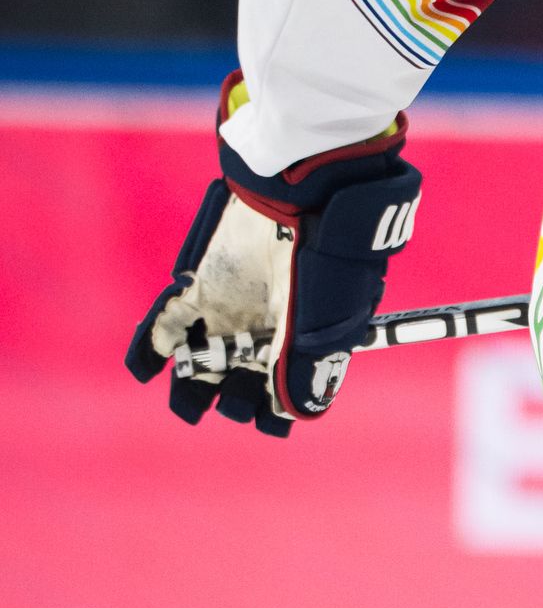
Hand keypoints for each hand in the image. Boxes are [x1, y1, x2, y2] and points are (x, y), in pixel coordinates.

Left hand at [127, 108, 421, 433]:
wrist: (304, 189)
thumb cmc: (331, 253)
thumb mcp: (330, 316)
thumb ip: (306, 368)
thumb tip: (291, 414)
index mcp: (301, 340)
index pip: (279, 390)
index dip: (269, 410)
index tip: (263, 417)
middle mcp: (262, 329)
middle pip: (235, 380)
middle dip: (228, 398)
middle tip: (226, 401)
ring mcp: (227, 309)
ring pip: (199, 361)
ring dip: (188, 384)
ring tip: (184, 394)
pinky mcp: (195, 286)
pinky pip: (164, 326)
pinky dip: (148, 351)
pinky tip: (146, 367)